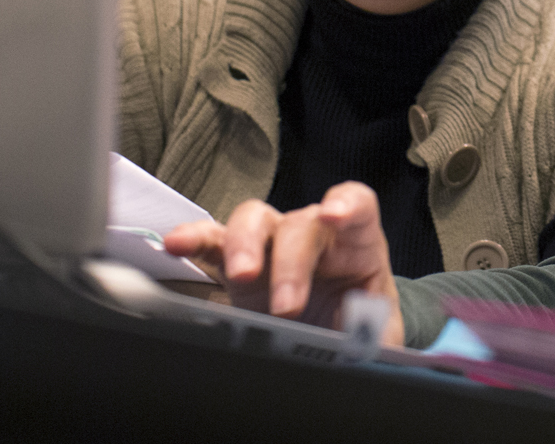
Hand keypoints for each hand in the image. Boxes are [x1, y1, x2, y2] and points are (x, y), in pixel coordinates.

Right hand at [162, 182, 404, 346]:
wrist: (339, 347)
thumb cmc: (362, 331)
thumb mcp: (378, 339)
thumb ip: (372, 339)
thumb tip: (359, 350)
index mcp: (357, 245)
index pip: (357, 206)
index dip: (347, 204)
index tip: (336, 215)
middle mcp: (313, 236)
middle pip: (298, 224)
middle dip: (290, 263)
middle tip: (287, 306)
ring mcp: (273, 246)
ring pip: (254, 221)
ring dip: (245, 245)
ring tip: (240, 275)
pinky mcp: (238, 264)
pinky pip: (213, 242)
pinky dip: (194, 240)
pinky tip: (176, 244)